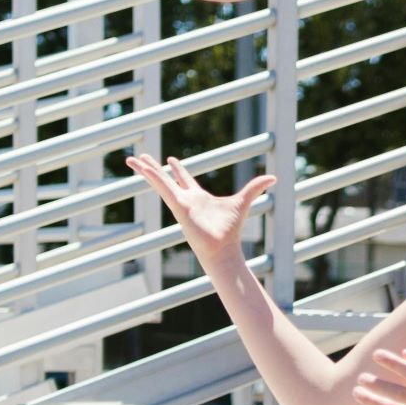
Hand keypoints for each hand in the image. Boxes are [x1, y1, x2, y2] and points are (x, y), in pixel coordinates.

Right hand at [125, 154, 272, 273]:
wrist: (222, 247)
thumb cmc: (231, 230)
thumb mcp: (244, 201)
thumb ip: (255, 188)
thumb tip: (274, 177)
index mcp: (198, 197)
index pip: (184, 180)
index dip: (178, 169)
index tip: (169, 159)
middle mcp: (186, 199)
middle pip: (166, 179)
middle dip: (154, 167)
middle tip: (142, 156)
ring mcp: (179, 202)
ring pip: (159, 182)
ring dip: (145, 170)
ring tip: (131, 158)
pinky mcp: (177, 206)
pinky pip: (162, 188)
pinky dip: (152, 177)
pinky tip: (142, 168)